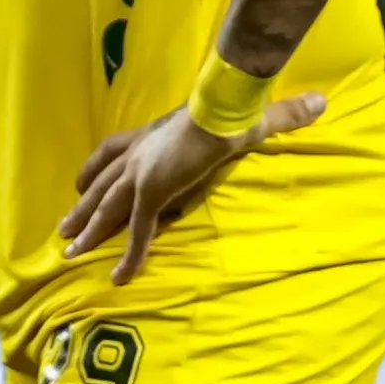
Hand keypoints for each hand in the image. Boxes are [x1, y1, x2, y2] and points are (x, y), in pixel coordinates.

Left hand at [61, 90, 326, 279]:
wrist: (222, 110)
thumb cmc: (232, 107)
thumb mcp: (251, 113)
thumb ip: (282, 113)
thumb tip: (320, 104)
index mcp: (151, 135)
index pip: (115, 152)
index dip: (98, 167)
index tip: (82, 181)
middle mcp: (139, 155)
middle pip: (101, 184)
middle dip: (82, 206)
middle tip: (64, 227)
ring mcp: (142, 176)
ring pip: (106, 210)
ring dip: (87, 231)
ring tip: (68, 252)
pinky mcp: (151, 195)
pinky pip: (137, 233)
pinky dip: (128, 257)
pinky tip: (119, 280)